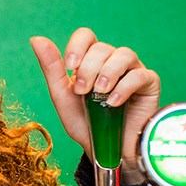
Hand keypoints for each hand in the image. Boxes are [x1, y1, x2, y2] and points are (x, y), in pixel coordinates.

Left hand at [30, 28, 160, 177]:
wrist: (105, 149)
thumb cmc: (85, 123)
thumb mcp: (63, 97)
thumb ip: (51, 68)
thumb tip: (36, 39)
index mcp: (90, 61)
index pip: (86, 36)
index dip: (78, 45)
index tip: (70, 65)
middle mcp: (112, 62)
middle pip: (102, 48)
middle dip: (89, 69)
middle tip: (82, 91)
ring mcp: (132, 71)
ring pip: (124, 54)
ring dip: (108, 72)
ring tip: (100, 93)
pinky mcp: (149, 84)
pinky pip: (140, 74)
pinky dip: (125, 87)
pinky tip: (114, 103)